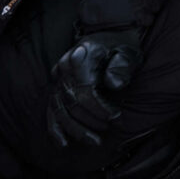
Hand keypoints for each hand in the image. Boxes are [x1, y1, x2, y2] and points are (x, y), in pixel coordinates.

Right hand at [46, 29, 141, 147]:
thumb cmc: (120, 46)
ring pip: (60, 110)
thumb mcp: (128, 51)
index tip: (116, 116)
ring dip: (76, 130)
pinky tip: (63, 144)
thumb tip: (113, 85)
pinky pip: (50, 111)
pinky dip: (55, 129)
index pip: (84, 89)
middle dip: (90, 120)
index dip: (99, 107)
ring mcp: (57, 78)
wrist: (108, 34)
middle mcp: (64, 67)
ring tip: (95, 142)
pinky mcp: (55, 87)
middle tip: (108, 128)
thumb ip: (122, 66)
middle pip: (71, 101)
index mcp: (82, 55)